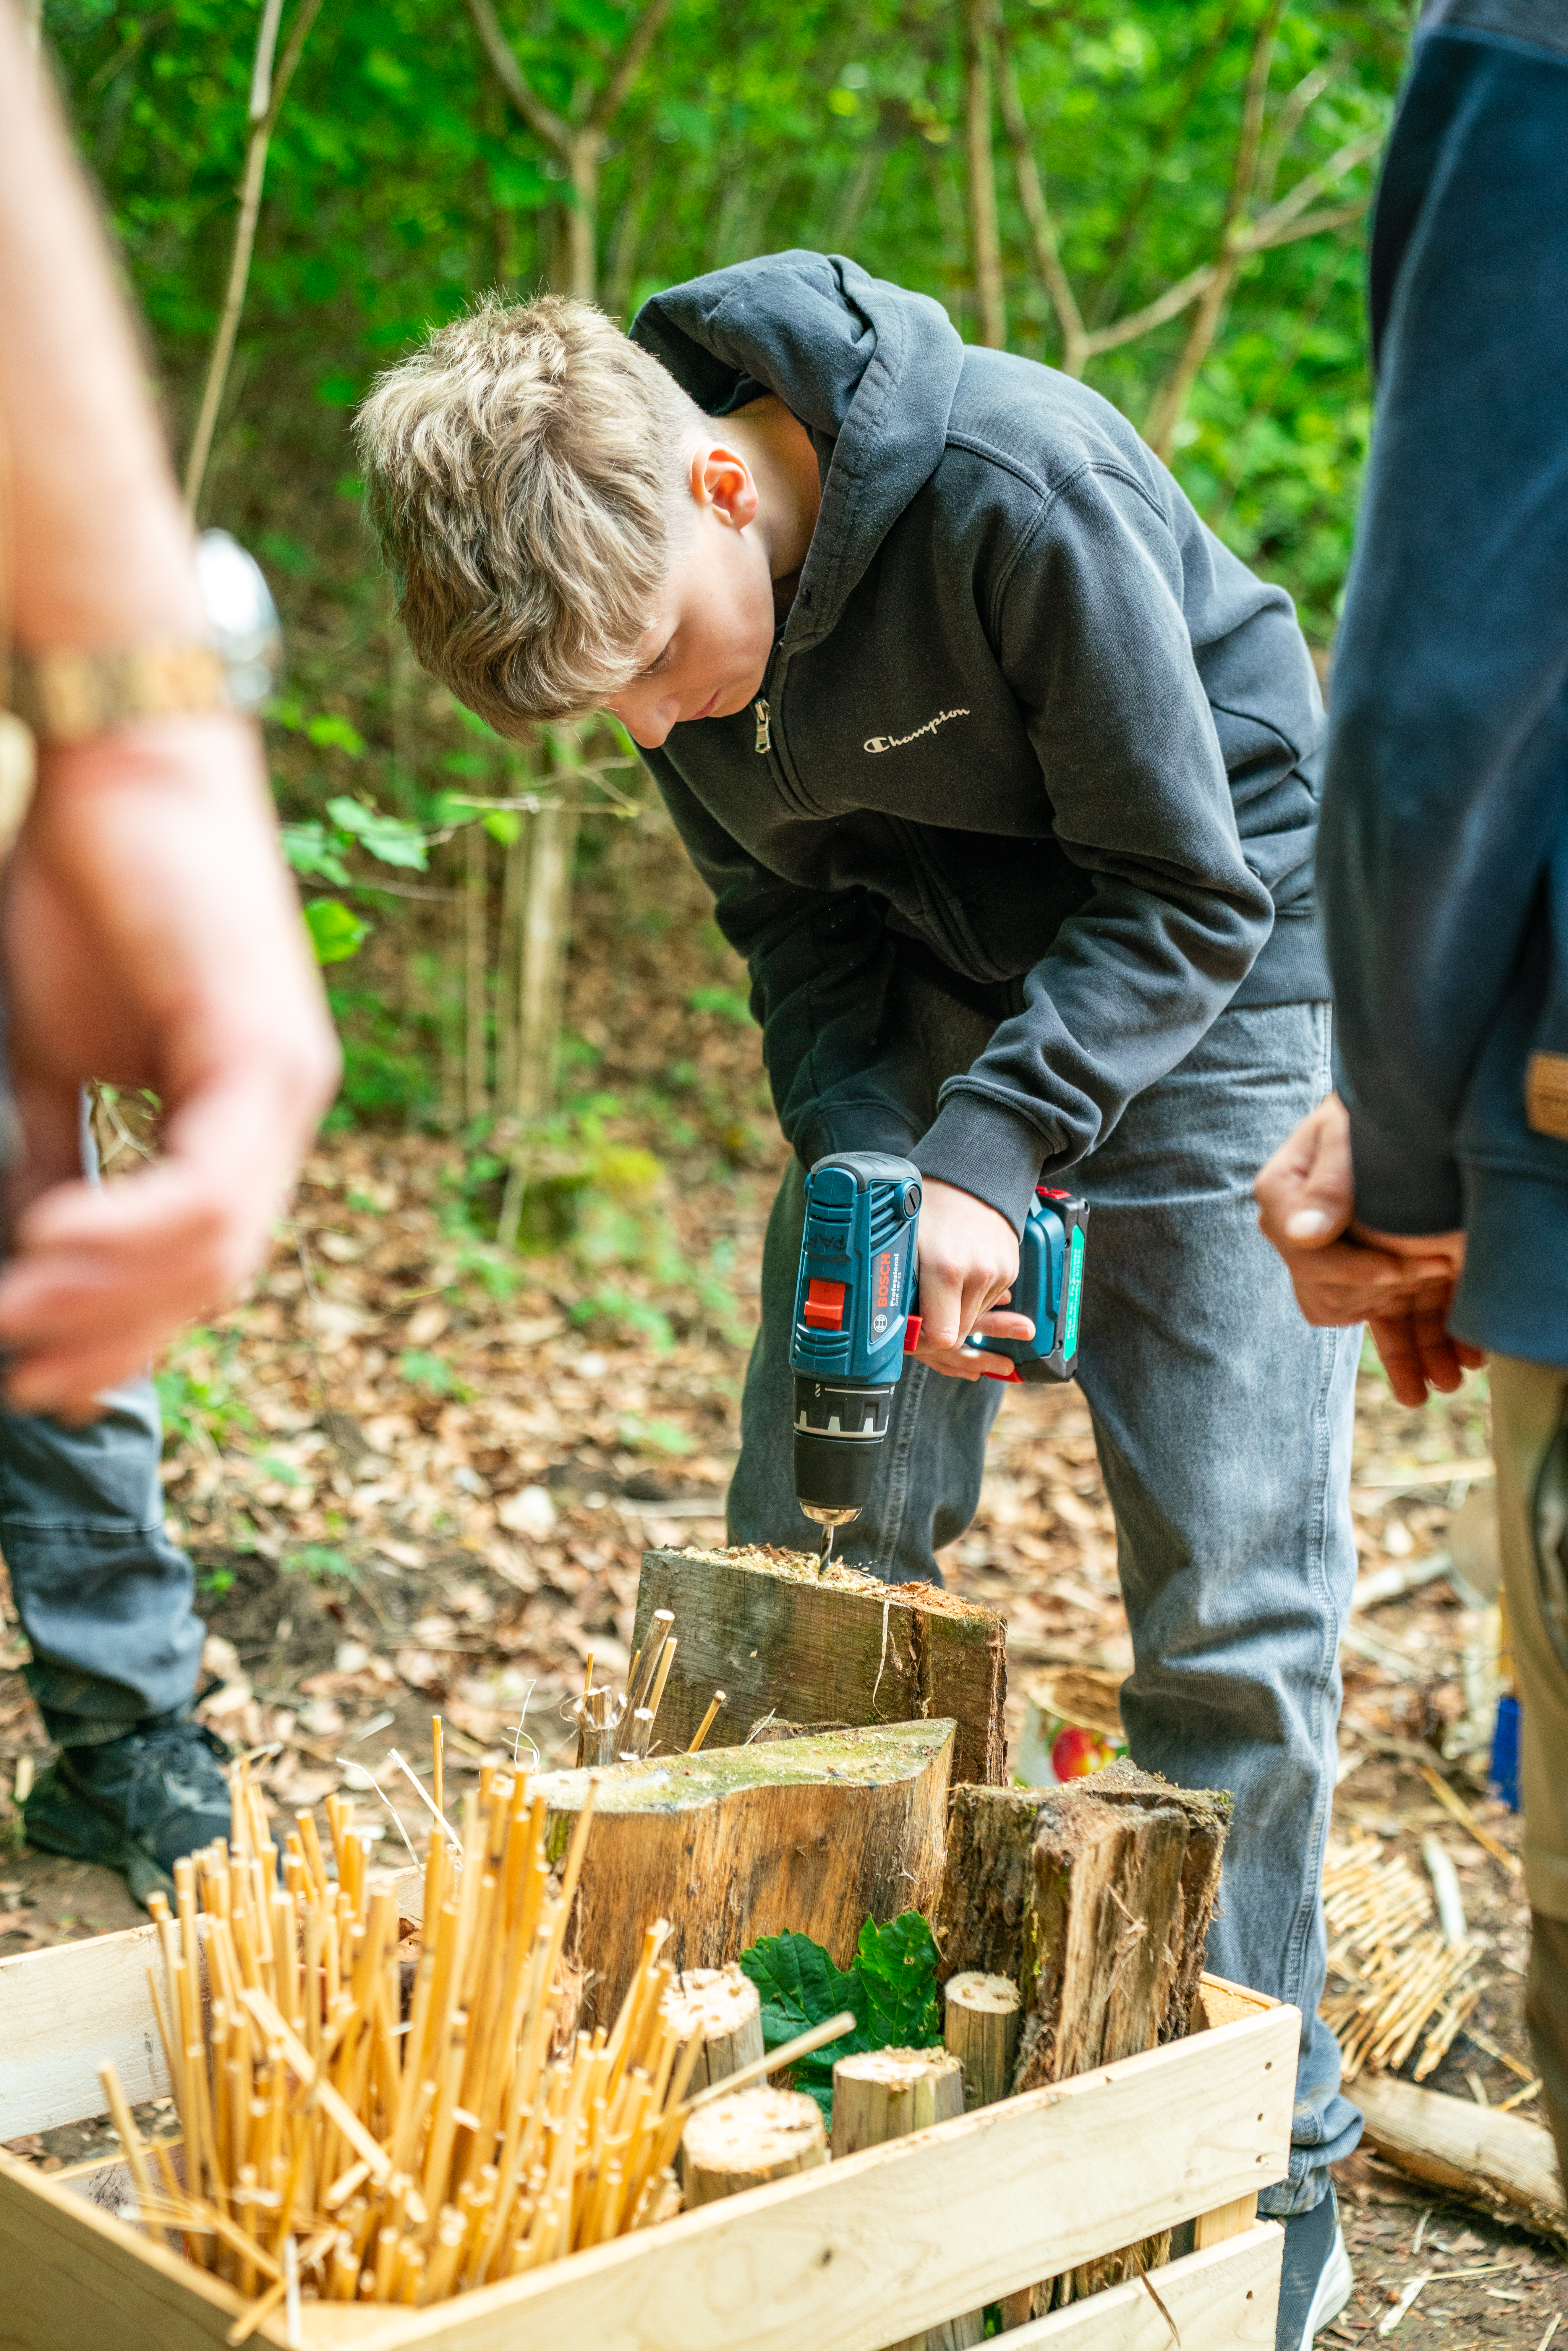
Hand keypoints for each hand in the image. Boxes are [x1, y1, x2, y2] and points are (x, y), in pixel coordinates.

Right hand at [0, 713, 340, 1414]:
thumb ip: (51, 1149)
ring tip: (18, 1318)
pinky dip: (132, 1228)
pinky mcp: (265, 1051)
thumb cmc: (81, 893)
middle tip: (26, 1383)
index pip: (200, 1260)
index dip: (126, 1331)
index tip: (44, 1380)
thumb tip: (23, 1248)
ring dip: (111, 1296)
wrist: (118, 771)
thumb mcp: (51, 1052)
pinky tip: (48, 1244)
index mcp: (240, 1114)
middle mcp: (282, 1108)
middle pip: (214, 1273)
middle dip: (116, 1337)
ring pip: (216, 1243)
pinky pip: (210, 1180)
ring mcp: (286, 1083)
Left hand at [911, 1179, 1032, 1382]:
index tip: (909, 1332)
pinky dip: (969, 1297)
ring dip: (953, 1312)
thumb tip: (884, 1320)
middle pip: (958, 1332)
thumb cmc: (931, 1203)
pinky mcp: (1010, 1271)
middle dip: (936, 1327)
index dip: (922, 1340)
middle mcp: (978, 1274)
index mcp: (946, 1268)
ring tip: (937, 1284)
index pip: (942, 1338)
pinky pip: (987, 1301)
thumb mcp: (903, 1240)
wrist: (973, 1174)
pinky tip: (956, 1274)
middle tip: (918, 1311)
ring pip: (973, 1318)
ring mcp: (998, 1274)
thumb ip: (897, 1283)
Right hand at [1254, 1093, 1481, 1405]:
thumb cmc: (1370, 1110)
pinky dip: (1412, 1349)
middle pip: (1329, 1292)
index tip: (1406, 1269)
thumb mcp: (1349, 1131)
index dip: (1357, 1269)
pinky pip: (1377, 1325)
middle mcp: (1300, 1233)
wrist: (1398, 1111)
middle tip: (1443, 1274)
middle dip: (1388, 1295)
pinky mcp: (1366, 1275)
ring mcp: (1333, 1258)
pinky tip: (1451, 1367)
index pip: (1308, 1254)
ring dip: (1406, 1349)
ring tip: (1448, 1375)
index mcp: (1285, 1195)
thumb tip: (1302, 1237)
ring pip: (1354, 1318)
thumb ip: (1330, 1179)